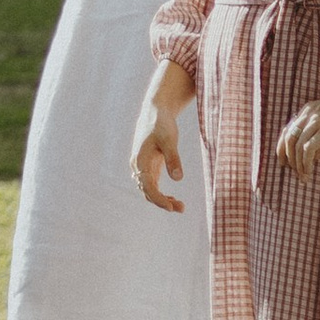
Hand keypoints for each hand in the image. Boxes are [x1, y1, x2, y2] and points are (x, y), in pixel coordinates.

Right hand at [132, 64, 191, 212]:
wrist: (155, 111)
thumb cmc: (162, 124)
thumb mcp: (169, 140)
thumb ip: (173, 158)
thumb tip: (178, 179)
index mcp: (140, 161)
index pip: (147, 186)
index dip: (159, 199)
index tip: (172, 208)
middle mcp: (138, 166)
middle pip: (147, 191)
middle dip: (162, 202)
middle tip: (181, 208)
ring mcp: (142, 167)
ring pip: (148, 190)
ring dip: (162, 199)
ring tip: (180, 206)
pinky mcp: (148, 166)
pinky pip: (152, 185)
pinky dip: (161, 193)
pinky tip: (173, 198)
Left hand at [277, 67, 319, 175]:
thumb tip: (313, 156)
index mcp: (308, 109)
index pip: (288, 129)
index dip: (282, 146)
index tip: (282, 160)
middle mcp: (309, 113)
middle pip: (289, 137)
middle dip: (287, 157)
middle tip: (292, 171)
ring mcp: (317, 120)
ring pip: (297, 145)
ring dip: (298, 164)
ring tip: (303, 175)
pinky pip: (308, 149)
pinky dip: (306, 162)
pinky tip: (309, 171)